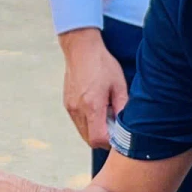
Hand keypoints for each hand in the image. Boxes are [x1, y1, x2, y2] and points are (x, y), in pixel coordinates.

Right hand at [59, 28, 127, 149]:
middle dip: (102, 138)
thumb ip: (122, 107)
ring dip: (94, 130)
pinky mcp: (67, 103)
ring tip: (104, 114)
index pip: (98, 139)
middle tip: (113, 125)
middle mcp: (78, 109)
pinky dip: (87, 122)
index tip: (118, 134)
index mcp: (92, 106)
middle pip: (89, 140)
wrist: (81, 49)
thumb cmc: (102, 64)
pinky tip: (95, 107)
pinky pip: (77, 122)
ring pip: (82, 132)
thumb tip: (125, 125)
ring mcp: (70, 107)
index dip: (110, 142)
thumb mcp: (119, 84)